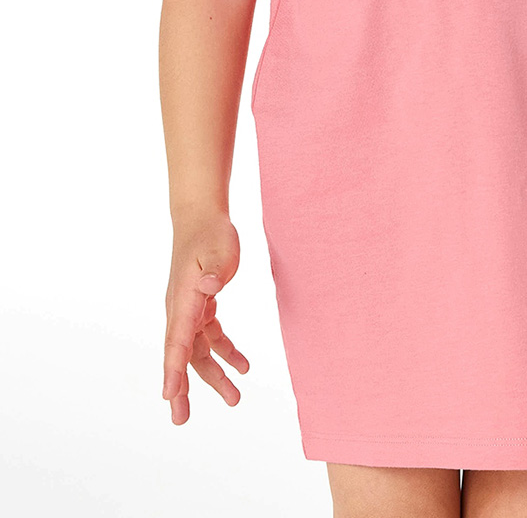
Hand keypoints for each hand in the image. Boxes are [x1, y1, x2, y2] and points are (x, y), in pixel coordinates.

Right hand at [163, 212, 249, 423]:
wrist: (201, 219)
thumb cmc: (210, 233)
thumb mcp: (217, 249)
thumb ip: (215, 269)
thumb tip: (211, 288)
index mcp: (182, 300)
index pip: (176, 341)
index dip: (173, 370)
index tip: (169, 396)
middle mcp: (181, 310)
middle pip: (180, 356)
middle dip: (182, 389)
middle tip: (182, 421)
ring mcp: (190, 309)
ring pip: (197, 351)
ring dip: (213, 375)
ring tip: (235, 398)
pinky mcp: (201, 306)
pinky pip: (210, 337)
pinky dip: (225, 352)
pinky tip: (243, 365)